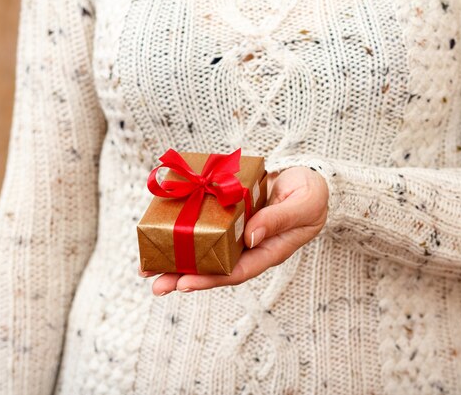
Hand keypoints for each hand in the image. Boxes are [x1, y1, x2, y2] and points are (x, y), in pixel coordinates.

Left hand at [139, 166, 328, 295]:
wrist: (310, 177)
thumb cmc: (312, 194)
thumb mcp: (304, 204)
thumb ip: (279, 219)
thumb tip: (249, 236)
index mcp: (268, 250)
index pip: (236, 272)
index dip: (209, 280)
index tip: (184, 283)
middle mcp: (248, 246)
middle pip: (213, 268)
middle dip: (183, 277)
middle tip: (155, 285)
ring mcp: (237, 231)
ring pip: (204, 250)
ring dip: (177, 259)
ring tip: (148, 267)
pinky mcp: (229, 215)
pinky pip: (205, 225)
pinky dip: (185, 229)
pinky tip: (163, 230)